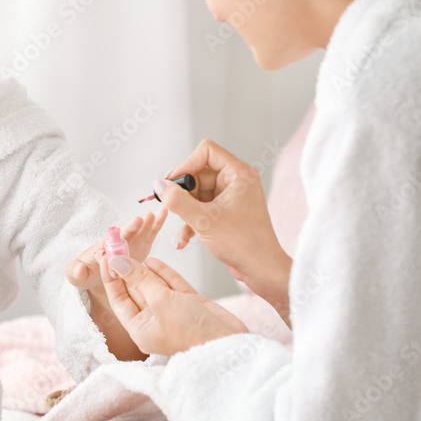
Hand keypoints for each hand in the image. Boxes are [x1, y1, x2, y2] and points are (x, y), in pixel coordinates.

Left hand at [66, 209, 168, 291]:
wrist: (95, 277)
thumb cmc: (86, 274)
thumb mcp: (76, 276)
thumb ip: (75, 273)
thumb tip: (77, 270)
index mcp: (105, 249)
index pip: (116, 240)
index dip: (126, 231)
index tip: (135, 222)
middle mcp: (119, 244)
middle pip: (130, 234)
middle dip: (140, 226)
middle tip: (148, 216)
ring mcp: (131, 245)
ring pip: (142, 233)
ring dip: (151, 224)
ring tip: (161, 212)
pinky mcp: (140, 248)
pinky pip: (149, 236)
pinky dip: (156, 226)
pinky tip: (163, 215)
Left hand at [102, 254, 247, 356]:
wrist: (230, 342)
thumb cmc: (193, 331)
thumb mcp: (161, 301)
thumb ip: (139, 279)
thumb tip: (118, 262)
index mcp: (141, 328)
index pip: (119, 298)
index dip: (111, 276)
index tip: (104, 255)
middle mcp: (154, 321)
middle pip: (135, 291)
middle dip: (126, 269)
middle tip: (116, 246)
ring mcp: (172, 312)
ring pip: (153, 286)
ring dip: (142, 269)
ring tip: (130, 249)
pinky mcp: (189, 304)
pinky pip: (171, 285)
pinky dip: (162, 272)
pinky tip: (151, 259)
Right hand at [157, 139, 290, 315]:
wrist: (261, 269)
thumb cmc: (244, 244)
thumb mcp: (203, 221)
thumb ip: (177, 201)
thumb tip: (159, 186)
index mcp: (238, 174)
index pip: (206, 151)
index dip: (186, 164)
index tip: (173, 183)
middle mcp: (236, 181)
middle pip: (198, 172)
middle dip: (183, 191)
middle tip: (173, 205)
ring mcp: (231, 196)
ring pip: (197, 192)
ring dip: (185, 210)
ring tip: (182, 227)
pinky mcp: (226, 210)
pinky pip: (202, 206)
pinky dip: (191, 219)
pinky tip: (184, 238)